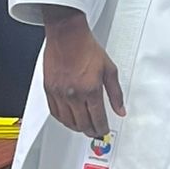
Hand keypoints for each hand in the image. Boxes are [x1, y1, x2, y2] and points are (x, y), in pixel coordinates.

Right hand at [41, 8, 125, 137]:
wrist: (67, 36)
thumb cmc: (87, 48)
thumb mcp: (109, 70)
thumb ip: (116, 93)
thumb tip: (120, 110)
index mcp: (91, 90)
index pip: (98, 119)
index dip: (102, 129)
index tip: (104, 131)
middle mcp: (74, 94)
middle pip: (83, 124)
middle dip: (91, 131)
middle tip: (95, 131)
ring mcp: (59, 93)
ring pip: (68, 121)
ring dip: (77, 127)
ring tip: (84, 127)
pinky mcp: (49, 90)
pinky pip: (55, 112)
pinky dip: (63, 119)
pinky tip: (69, 118)